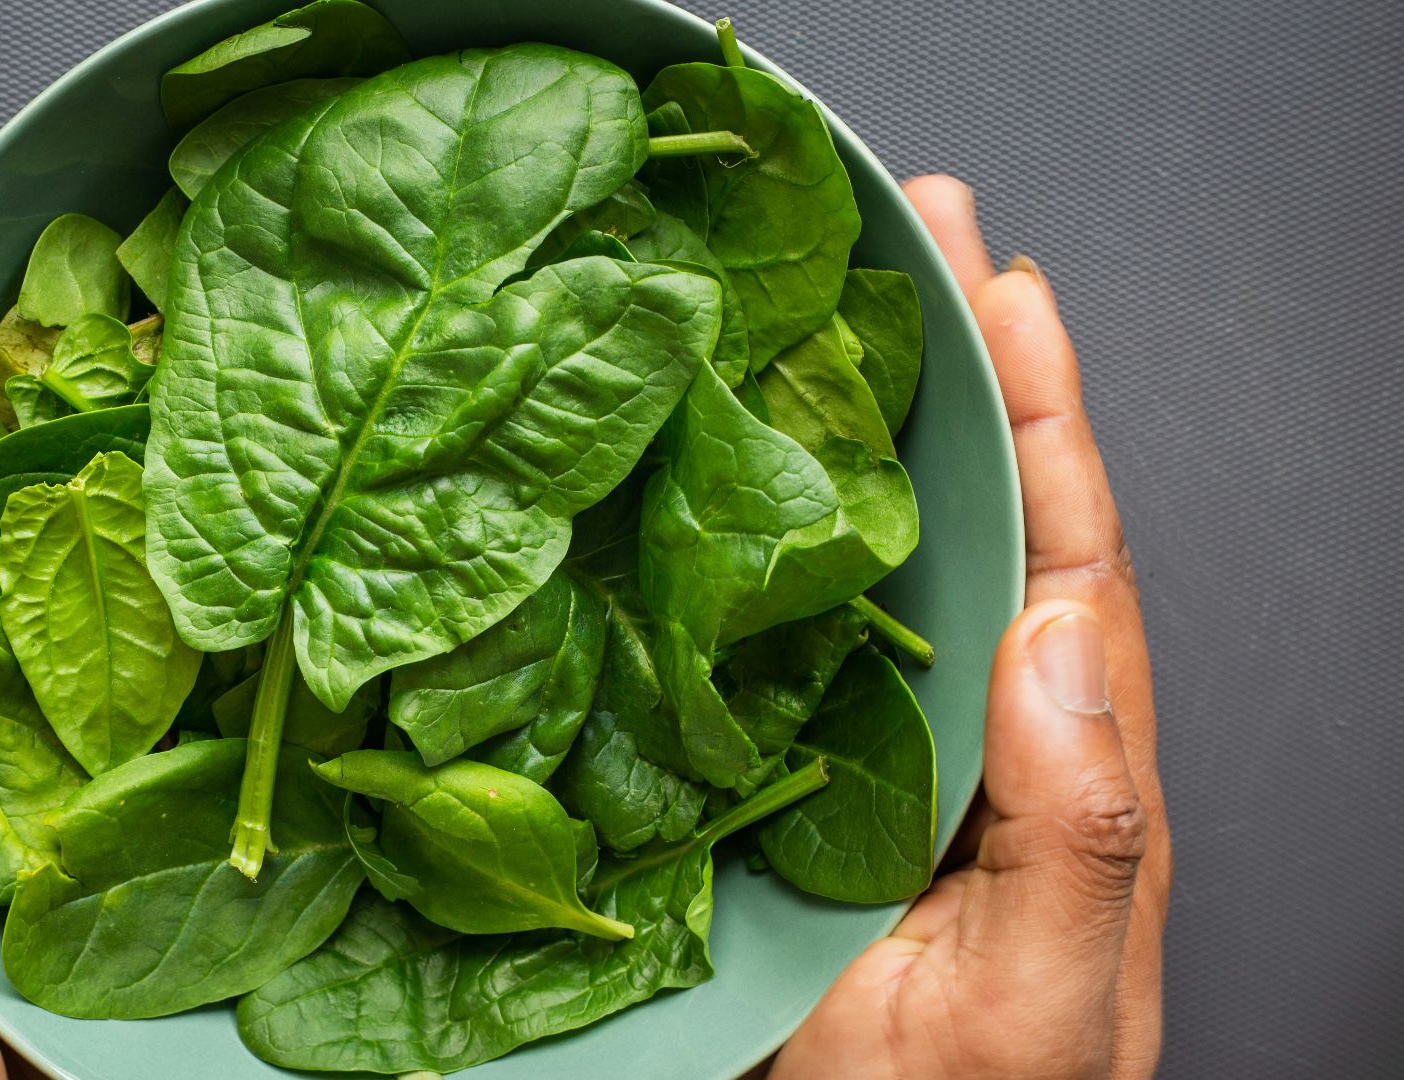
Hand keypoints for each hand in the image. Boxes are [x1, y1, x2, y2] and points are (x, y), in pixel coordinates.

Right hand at [768, 177, 1171, 1079]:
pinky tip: (717, 460)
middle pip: (974, 517)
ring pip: (875, 555)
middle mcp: (970, 732)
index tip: (1003, 288)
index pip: (1065, 556)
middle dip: (955, 366)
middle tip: (914, 229)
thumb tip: (1061, 647)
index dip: (1040, 414)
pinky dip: (756, 531)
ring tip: (823, 300)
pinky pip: (773, 631)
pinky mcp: (776, 774)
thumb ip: (1081, 835)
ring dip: (855, 424)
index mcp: (1056, 768)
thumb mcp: (1044, 1004)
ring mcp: (871, 745)